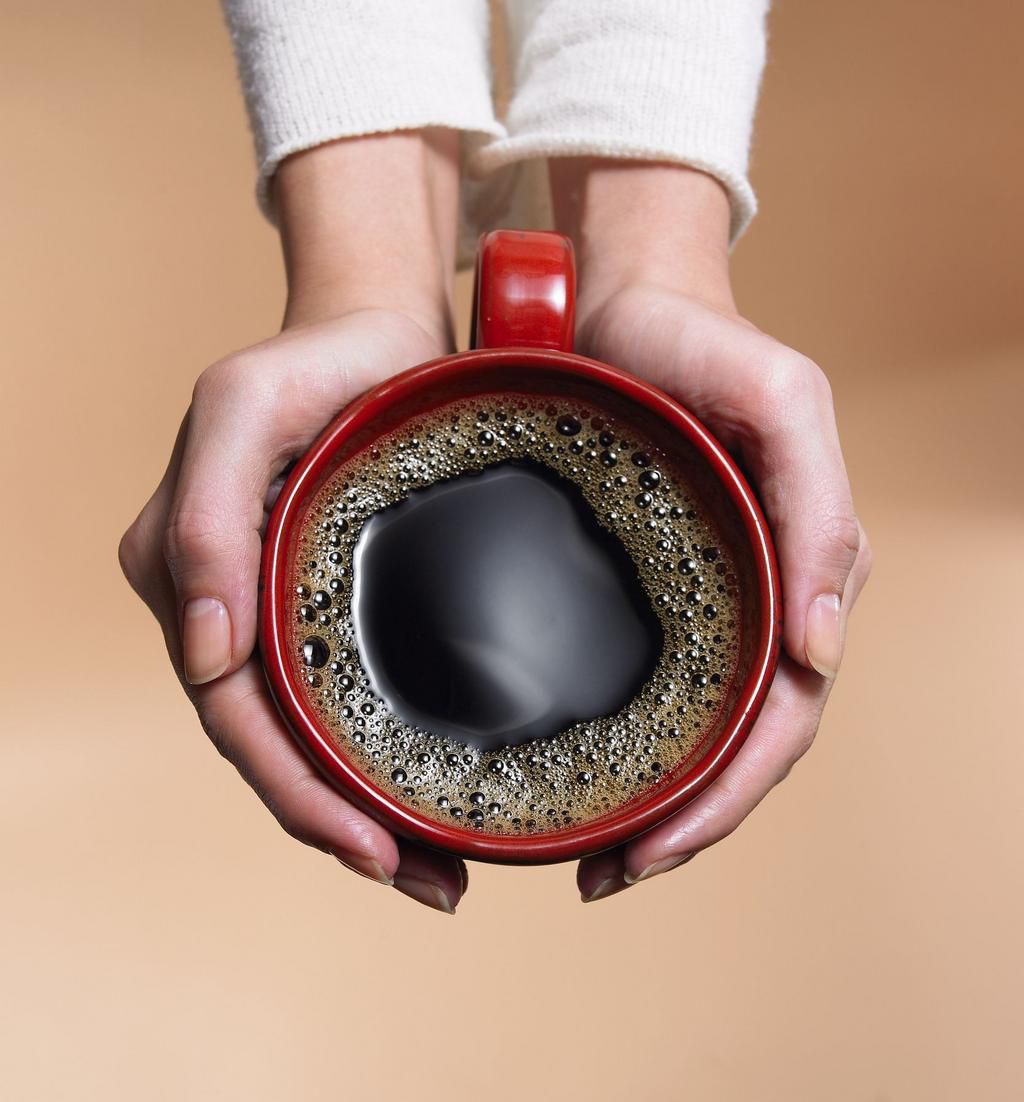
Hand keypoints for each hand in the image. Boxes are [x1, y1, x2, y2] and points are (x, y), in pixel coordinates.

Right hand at [119, 134, 471, 912]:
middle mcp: (236, 610)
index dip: (297, 794)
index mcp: (194, 580)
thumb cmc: (310, 362)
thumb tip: (203, 649)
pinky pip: (358, 701)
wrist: (379, 334)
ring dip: (370, 816)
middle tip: (429, 884)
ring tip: (441, 872)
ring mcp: (290, 614)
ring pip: (319, 741)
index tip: (372, 849)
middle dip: (342, 829)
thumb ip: (202, 518)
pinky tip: (439, 798)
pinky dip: (391, 761)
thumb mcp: (242, 411)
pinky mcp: (345, 607)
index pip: (236, 716)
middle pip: (279, 749)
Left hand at [548, 160, 872, 900]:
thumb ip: (818, 514)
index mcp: (800, 575)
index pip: (780, 718)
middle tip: (605, 875)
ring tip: (590, 857)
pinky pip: (645, 681)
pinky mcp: (646, 587)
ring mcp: (701, 599)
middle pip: (735, 745)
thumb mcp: (782, 403)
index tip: (650, 848)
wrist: (628, 305)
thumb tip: (823, 653)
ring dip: (653, 802)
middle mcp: (756, 600)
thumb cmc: (706, 346)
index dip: (725, 796)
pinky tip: (580, 774)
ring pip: (692, 729)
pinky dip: (621, 741)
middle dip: (682, 824)